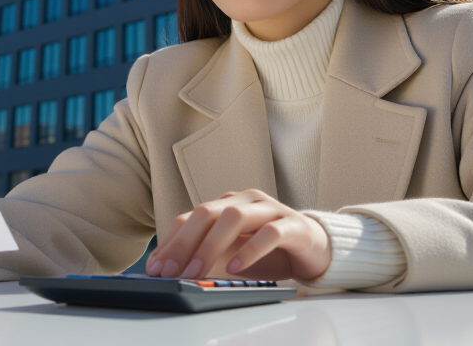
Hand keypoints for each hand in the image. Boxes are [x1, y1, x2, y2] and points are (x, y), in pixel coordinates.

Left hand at [144, 189, 330, 283]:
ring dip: (211, 246)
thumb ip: (206, 255)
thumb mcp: (233, 253)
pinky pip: (269, 233)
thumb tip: (170, 269)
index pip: (191, 217)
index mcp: (228, 203)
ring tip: (197, 271)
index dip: (171, 241)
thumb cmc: (270, 250)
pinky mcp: (294, 225)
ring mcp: (271, 209)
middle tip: (171, 272)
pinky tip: (235, 267)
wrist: (316, 248)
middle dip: (184, 243)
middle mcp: (246, 200)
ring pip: (234, 217)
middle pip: (207, 212)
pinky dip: (249, 250)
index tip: (156, 268)